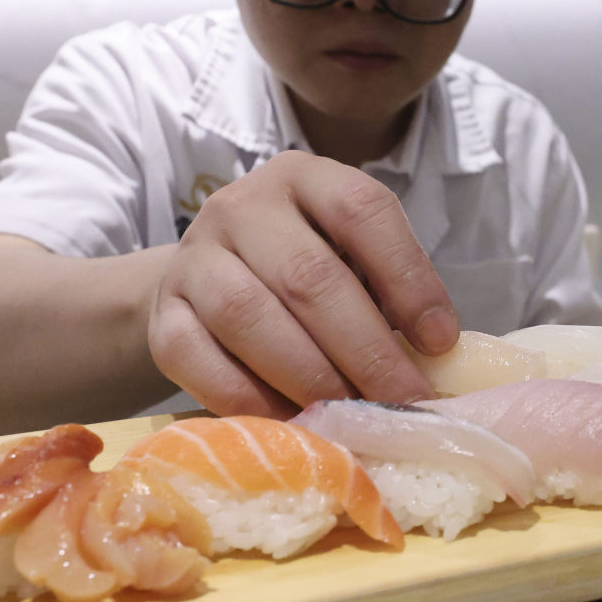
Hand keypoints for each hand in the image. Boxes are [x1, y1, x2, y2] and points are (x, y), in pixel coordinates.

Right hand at [148, 152, 458, 416]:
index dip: (408, 278)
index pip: (362, 211)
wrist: (203, 280)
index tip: (439, 342)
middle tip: (403, 403)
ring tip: (350, 417)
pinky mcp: (162, 315)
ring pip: (250, 317)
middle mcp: (242, 206)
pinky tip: (292, 424)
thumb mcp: (347, 258)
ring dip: (309, 378)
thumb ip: (385, 294)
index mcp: (304, 178)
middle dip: (366, 351)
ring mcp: (193, 258)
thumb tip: (435, 364)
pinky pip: (200, 361)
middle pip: (308, 276)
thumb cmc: (299, 272)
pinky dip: (250, 400)